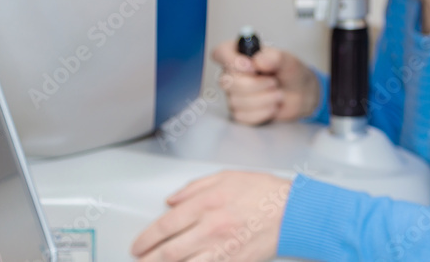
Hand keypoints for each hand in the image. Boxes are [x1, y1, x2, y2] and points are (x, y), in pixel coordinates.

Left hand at [131, 171, 291, 261]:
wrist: (292, 212)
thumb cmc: (263, 192)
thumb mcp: (227, 177)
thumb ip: (195, 187)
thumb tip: (171, 200)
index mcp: (207, 203)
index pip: (166, 225)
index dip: (146, 238)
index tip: (138, 245)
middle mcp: (211, 227)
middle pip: (168, 251)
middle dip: (147, 259)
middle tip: (140, 260)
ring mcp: (222, 249)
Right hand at [212, 41, 320, 124]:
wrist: (301, 94)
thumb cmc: (291, 72)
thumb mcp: (288, 60)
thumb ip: (275, 57)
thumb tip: (257, 61)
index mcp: (240, 54)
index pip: (221, 52)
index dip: (232, 61)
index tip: (252, 67)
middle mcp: (232, 74)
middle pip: (228, 82)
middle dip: (256, 85)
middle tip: (274, 82)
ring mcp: (234, 95)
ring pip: (236, 101)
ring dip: (264, 99)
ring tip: (278, 93)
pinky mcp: (240, 113)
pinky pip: (243, 116)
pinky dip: (263, 113)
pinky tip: (272, 107)